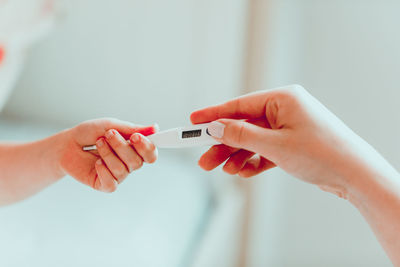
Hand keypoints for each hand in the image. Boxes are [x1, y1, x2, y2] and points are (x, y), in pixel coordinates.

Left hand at [59, 118, 157, 191]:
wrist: (66, 144)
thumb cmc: (90, 134)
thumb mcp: (110, 125)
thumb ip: (131, 128)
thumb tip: (154, 128)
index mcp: (134, 149)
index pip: (151, 154)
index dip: (147, 147)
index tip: (135, 137)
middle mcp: (129, 163)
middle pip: (137, 162)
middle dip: (121, 146)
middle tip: (108, 134)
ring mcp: (118, 175)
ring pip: (122, 170)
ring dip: (108, 154)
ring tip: (98, 143)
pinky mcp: (105, 184)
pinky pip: (111, 182)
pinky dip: (103, 170)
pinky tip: (96, 162)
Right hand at [191, 85, 371, 196]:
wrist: (355, 175)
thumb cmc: (321, 153)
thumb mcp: (275, 144)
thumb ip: (241, 134)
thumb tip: (215, 127)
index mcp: (282, 98)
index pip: (239, 104)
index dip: (213, 114)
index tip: (192, 121)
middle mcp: (284, 109)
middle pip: (243, 125)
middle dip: (223, 143)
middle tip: (204, 160)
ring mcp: (288, 126)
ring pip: (252, 139)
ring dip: (236, 155)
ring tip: (223, 170)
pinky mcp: (291, 143)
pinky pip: (264, 150)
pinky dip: (253, 160)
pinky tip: (243, 172)